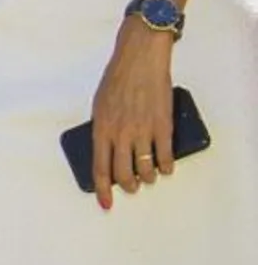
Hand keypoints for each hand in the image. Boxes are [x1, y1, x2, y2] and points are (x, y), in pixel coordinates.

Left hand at [89, 24, 176, 210]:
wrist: (139, 60)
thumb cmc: (116, 79)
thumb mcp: (99, 105)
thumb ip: (103, 128)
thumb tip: (108, 150)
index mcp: (101, 128)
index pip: (100, 168)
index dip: (103, 190)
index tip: (106, 204)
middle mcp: (120, 133)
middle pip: (123, 174)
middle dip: (128, 186)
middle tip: (132, 186)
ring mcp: (142, 131)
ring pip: (145, 169)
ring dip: (147, 178)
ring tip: (148, 176)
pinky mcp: (163, 126)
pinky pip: (165, 156)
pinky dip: (166, 166)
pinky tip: (165, 167)